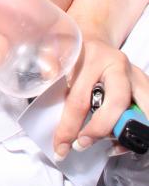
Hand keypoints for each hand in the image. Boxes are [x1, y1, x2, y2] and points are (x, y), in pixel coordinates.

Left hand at [54, 39, 148, 159]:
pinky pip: (148, 112)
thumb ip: (49, 62)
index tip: (61, 146)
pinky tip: (120, 140)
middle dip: (101, 129)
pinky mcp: (145, 87)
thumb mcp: (57, 52)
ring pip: (143, 110)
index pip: (81, 99)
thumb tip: (46, 74)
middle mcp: (120, 67)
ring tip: (108, 145)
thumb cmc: (74, 51)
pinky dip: (139, 131)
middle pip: (118, 103)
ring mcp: (137, 77)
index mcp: (94, 58)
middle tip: (82, 144)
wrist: (95, 39)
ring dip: (125, 132)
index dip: (70, 127)